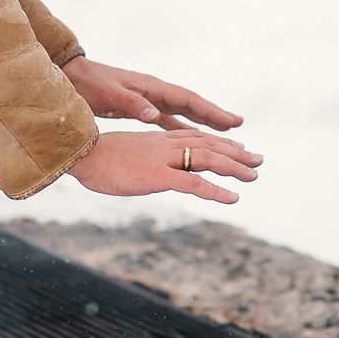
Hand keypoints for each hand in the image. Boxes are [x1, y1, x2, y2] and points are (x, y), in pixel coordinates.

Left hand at [62, 57, 242, 131]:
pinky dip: (182, 129)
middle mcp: (155, 92)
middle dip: (215, 116)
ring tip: (224, 134)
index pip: (188, 100)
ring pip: (183, 113)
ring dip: (202, 123)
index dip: (211, 111)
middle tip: (239, 127)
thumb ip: (132, 104)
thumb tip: (154, 114)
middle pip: (192, 105)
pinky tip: (191, 140)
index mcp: (152, 87)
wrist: (73, 76)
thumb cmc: (91, 84)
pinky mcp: (141, 108)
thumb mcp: (110, 95)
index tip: (232, 121)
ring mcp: (150, 99)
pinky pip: (168, 120)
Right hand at [69, 128, 262, 204]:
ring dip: (235, 168)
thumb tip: (145, 170)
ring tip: (254, 176)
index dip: (220, 143)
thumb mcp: (124, 155)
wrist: (80, 153)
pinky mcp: (159, 176)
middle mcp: (166, 145)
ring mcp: (164, 159)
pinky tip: (232, 199)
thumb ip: (141, 160)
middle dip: (237, 153)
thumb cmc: (94, 157)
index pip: (197, 138)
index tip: (238, 147)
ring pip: (209, 160)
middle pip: (210, 146)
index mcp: (158, 140)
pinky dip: (216, 191)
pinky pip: (194, 184)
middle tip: (258, 160)